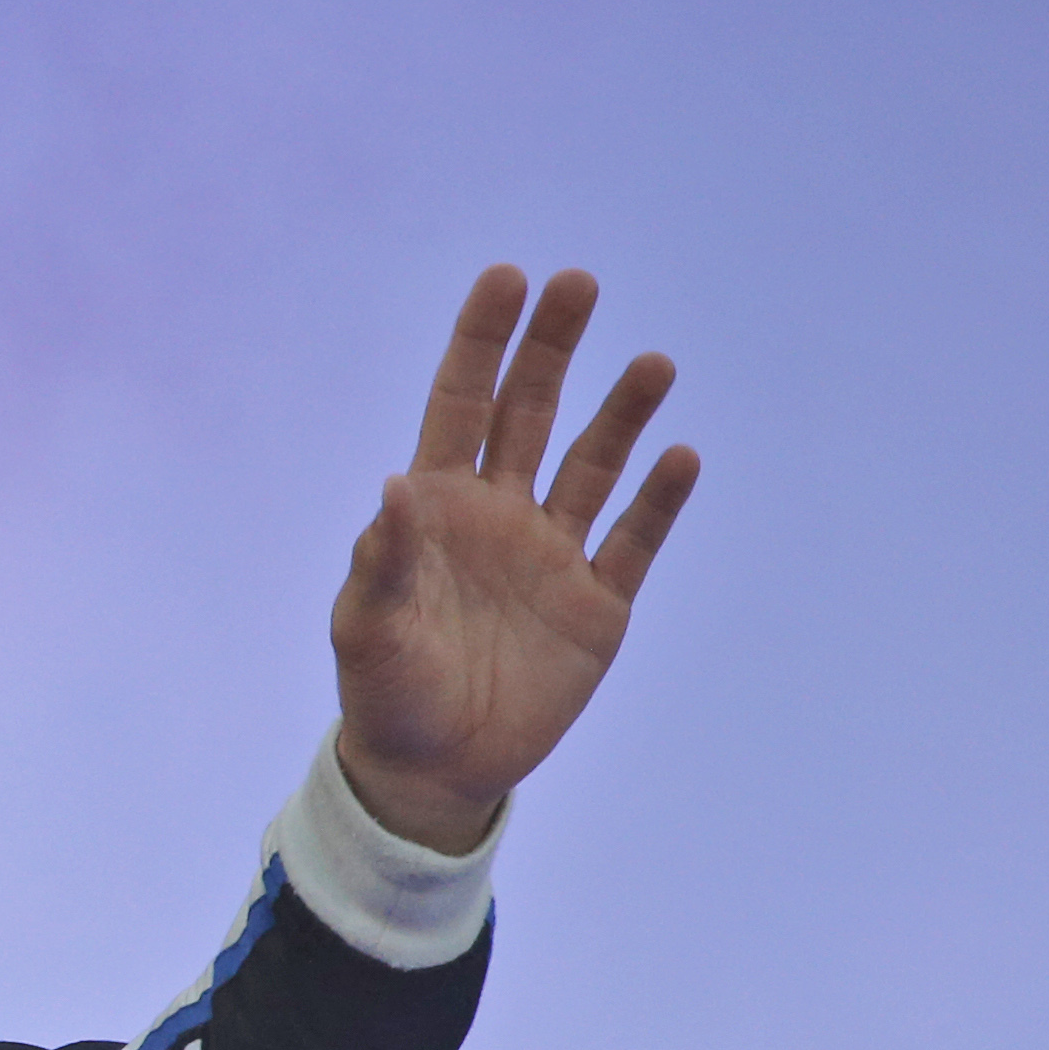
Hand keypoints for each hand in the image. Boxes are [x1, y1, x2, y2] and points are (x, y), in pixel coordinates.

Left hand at [330, 265, 698, 853]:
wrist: (431, 772)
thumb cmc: (384, 694)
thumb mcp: (367, 630)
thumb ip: (383, 561)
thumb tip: (395, 485)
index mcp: (438, 508)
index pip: (463, 403)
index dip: (483, 342)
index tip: (508, 277)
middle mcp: (500, 515)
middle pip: (533, 414)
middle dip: (554, 349)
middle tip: (579, 283)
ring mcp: (553, 556)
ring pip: (595, 466)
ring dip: (624, 414)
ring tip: (654, 363)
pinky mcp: (596, 607)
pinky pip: (634, 543)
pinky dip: (658, 500)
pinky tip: (680, 456)